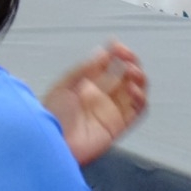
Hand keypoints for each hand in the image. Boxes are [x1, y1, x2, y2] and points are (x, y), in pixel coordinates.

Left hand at [43, 42, 147, 165]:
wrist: (51, 144)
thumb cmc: (49, 119)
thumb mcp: (64, 87)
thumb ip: (84, 70)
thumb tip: (101, 53)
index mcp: (86, 86)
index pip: (108, 66)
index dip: (115, 54)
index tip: (117, 46)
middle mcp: (100, 98)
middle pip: (125, 76)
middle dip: (130, 63)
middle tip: (128, 57)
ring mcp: (110, 112)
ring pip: (134, 92)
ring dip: (138, 79)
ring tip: (133, 71)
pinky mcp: (117, 127)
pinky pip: (136, 112)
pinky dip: (140, 100)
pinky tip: (134, 89)